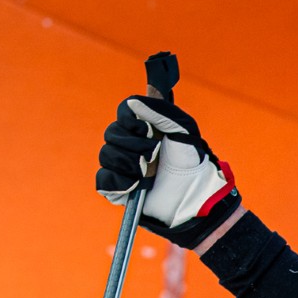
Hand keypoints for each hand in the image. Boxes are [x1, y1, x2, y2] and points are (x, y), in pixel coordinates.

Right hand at [96, 96, 240, 247]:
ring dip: (130, 164)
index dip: (132, 121)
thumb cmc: (191, 161)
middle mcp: (129, 144)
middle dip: (135, 146)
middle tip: (155, 156)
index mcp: (144, 127)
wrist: (193, 194)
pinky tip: (136, 185)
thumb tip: (131, 103)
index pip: (123, 112)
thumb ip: (159, 111)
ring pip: (106, 155)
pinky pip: (103, 179)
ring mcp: (122, 166)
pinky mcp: (118, 188)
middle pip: (111, 134)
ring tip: (149, 173)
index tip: (150, 131)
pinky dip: (119, 181)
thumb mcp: (183, 128)